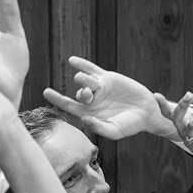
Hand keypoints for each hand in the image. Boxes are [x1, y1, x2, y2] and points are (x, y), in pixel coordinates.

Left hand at [42, 56, 172, 139]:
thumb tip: (83, 119)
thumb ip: (98, 127)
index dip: (57, 99)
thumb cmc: (130, 125)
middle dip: (82, 93)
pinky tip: (71, 60)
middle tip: (90, 96)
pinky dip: (82, 64)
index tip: (46, 92)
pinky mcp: (108, 78)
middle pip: (79, 93)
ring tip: (95, 86)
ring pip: (84, 80)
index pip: (69, 106)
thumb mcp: (114, 131)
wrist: (146, 112)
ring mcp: (99, 88)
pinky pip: (92, 69)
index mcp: (90, 113)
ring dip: (84, 81)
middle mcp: (92, 100)